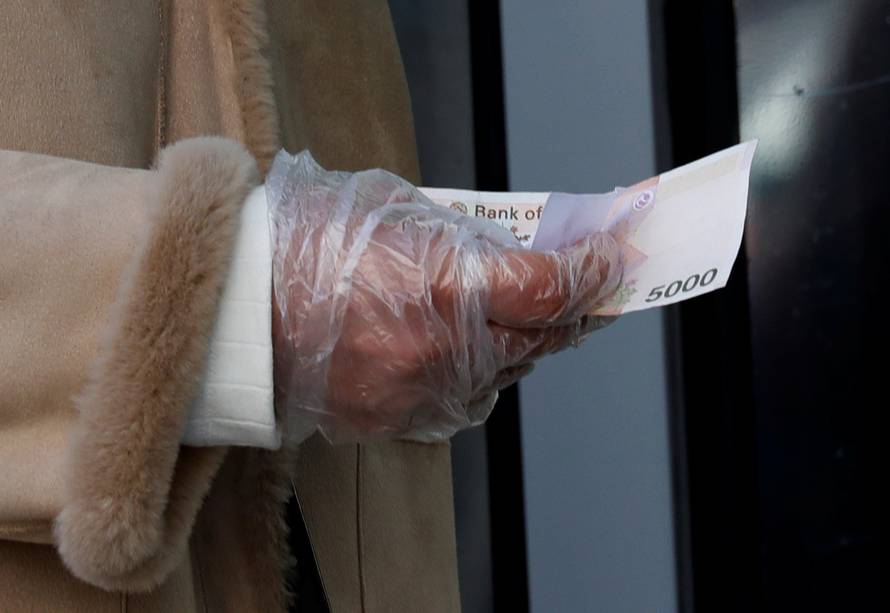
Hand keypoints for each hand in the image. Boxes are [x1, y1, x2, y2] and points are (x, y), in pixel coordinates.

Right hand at [268, 152, 621, 442]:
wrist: (235, 310)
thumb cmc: (305, 243)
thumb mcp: (393, 209)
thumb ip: (460, 236)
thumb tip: (506, 251)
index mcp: (448, 287)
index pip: (552, 289)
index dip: (593, 272)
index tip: (611, 258)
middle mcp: (446, 351)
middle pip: (542, 338)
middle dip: (573, 311)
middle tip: (590, 290)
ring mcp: (422, 393)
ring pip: (506, 373)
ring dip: (523, 343)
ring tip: (521, 316)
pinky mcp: (398, 420)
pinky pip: (462, 399)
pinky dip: (477, 373)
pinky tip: (465, 349)